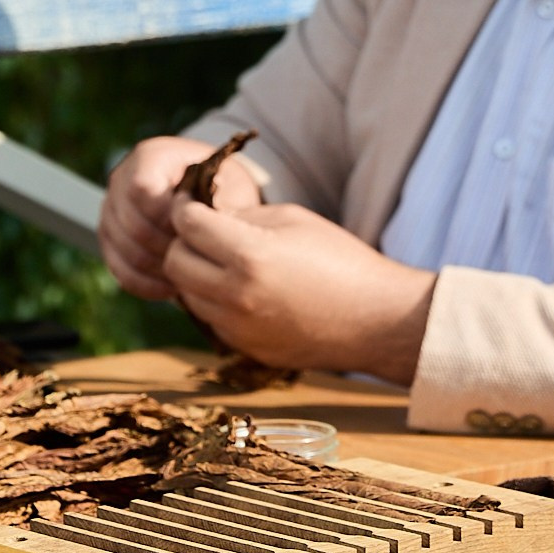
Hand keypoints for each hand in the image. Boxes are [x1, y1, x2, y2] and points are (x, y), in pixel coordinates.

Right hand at [100, 135, 262, 300]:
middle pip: (133, 225)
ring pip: (124, 249)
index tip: (196, 231)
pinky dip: (144, 283)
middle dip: (166, 248)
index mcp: (150, 157)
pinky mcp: (110, 237)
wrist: (204, 193)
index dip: (168, 217)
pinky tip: (171, 289)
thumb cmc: (220, 186)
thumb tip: (213, 225)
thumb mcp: (228, 185)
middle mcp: (122, 178)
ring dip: (157, 269)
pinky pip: (118, 268)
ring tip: (189, 279)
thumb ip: (219, 200)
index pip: (142, 189)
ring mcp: (111, 209)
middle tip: (197, 263)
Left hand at [163, 199, 436, 384]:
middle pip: (176, 263)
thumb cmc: (341, 260)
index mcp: (249, 256)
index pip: (188, 225)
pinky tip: (242, 290)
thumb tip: (207, 216)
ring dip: (196, 275)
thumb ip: (243, 216)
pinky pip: (211, 319)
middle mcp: (235, 296)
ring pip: (187, 295)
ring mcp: (238, 328)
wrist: (377, 320)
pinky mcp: (245, 348)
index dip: (185, 208)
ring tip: (222, 261)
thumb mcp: (293, 220)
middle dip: (183, 242)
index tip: (191, 204)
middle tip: (201, 233)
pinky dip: (216, 302)